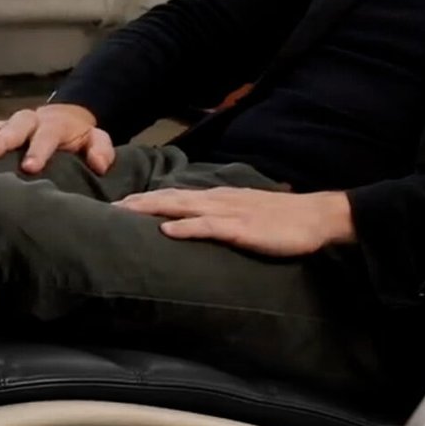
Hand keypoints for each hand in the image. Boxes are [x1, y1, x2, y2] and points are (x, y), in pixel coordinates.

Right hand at [0, 103, 115, 174]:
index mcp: (55, 125)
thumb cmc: (78, 137)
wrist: (66, 118)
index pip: (47, 136)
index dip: (38, 150)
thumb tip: (99, 165)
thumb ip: (101, 149)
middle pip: (16, 126)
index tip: (30, 167)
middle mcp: (31, 121)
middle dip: (3, 139)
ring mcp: (12, 123)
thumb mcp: (96, 139)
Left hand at [117, 186, 354, 256]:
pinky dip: (186, 227)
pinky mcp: (242, 229)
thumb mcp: (245, 216)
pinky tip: (167, 229)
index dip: (147, 199)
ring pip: (183, 207)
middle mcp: (219, 200)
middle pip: (171, 198)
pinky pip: (209, 226)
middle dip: (139, 203)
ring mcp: (230, 213)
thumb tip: (196, 226)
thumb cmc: (282, 220)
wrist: (315, 218)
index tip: (120, 206)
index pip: (175, 196)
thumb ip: (221, 218)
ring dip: (153, 209)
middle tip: (109, 208)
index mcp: (219, 197)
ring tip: (126, 213)